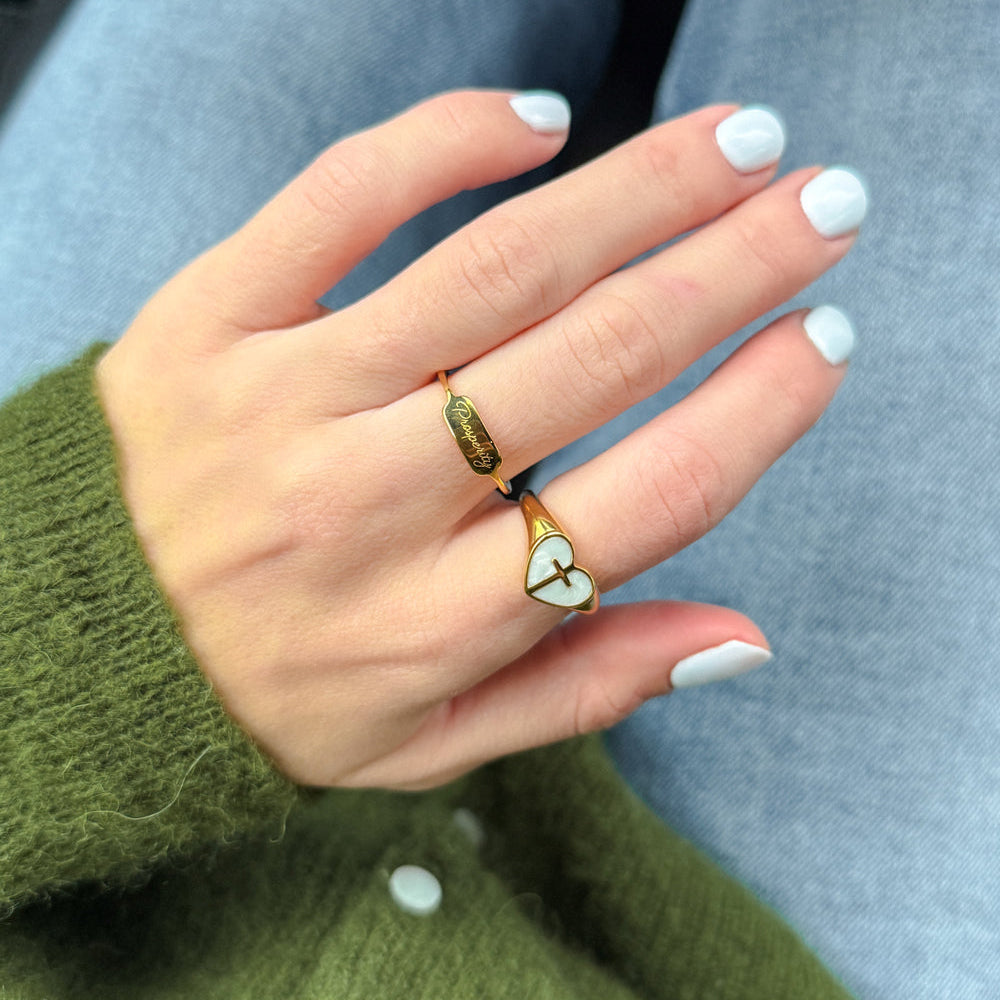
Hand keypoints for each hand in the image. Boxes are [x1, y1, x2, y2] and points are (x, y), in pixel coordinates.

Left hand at [96, 91, 858, 788]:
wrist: (86, 649)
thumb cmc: (272, 696)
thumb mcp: (429, 745)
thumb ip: (582, 690)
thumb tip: (743, 640)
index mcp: (439, 619)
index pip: (641, 502)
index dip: (751, 414)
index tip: (820, 344)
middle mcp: (373, 504)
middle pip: (592, 359)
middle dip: (730, 270)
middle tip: (822, 207)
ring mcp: (286, 400)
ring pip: (495, 269)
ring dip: (636, 192)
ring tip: (734, 144)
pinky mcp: (209, 320)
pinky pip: (342, 202)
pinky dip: (446, 144)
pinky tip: (538, 123)